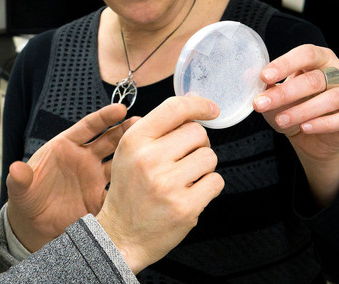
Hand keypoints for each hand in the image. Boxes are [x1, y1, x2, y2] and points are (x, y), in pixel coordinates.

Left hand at [6, 103, 132, 251]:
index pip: (88, 126)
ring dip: (135, 154)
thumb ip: (20, 177)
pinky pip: (120, 191)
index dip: (104, 117)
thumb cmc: (26, 198)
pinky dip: (132, 187)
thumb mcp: (19, 188)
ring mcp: (95, 178)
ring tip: (151, 148)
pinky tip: (146, 184)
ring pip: (120, 162)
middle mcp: (84, 158)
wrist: (33, 226)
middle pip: (110, 140)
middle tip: (143, 124)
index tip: (120, 109)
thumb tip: (15, 168)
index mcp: (65, 146)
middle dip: (126, 130)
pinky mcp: (101, 199)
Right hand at [97, 96, 223, 272]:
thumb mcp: (128, 153)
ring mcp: (167, 184)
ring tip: (184, 179)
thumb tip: (193, 109)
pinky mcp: (185, 207)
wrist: (121, 235)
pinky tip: (190, 193)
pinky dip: (208, 186)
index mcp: (133, 141)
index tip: (211, 108)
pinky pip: (216, 181)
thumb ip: (155, 130)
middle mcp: (149, 159)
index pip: (174, 108)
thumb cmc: (129, 190)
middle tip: (183, 159)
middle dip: (197, 144)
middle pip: (197, 132)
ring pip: (209, 157)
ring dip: (203, 167)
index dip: (198, 104)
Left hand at [252, 44, 338, 204]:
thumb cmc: (296, 108)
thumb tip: (249, 78)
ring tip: (280, 120)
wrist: (314, 139)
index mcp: (322, 59)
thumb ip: (269, 87)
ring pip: (331, 99)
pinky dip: (321, 124)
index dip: (285, 64)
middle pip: (315, 79)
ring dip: (301, 110)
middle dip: (285, 92)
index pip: (306, 54)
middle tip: (262, 104)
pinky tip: (304, 127)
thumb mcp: (278, 96)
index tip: (264, 76)